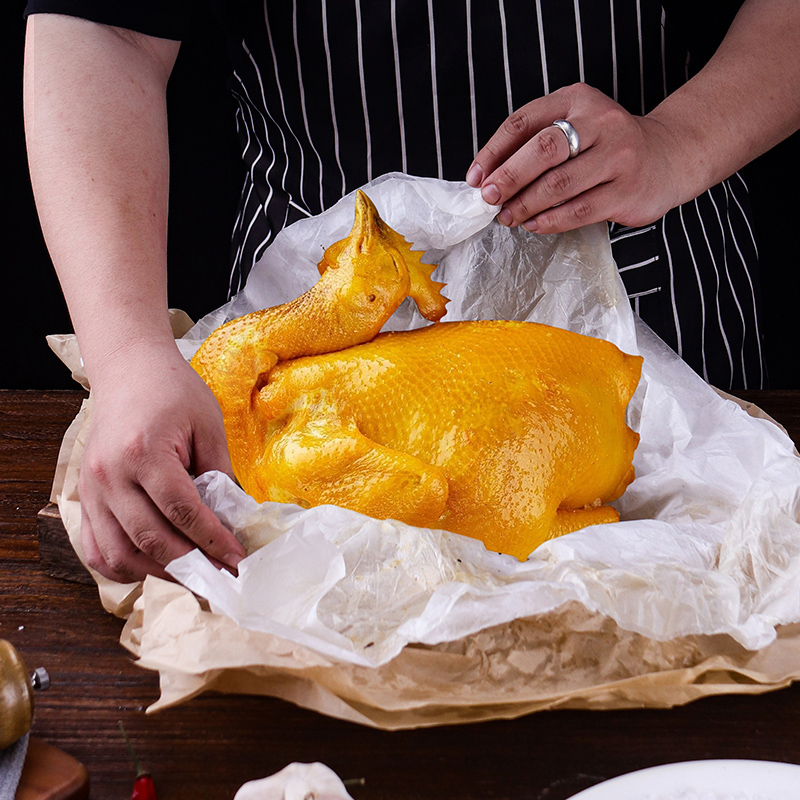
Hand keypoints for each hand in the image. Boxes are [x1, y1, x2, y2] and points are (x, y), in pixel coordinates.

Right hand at [79, 341, 245, 582]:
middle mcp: (111, 476)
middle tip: (222, 577)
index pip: (182, 512)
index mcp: (145, 453)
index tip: (237, 559)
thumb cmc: (173, 391)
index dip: (213, 541)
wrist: (129, 368)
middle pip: (150, 539)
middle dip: (191, 565)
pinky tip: (154, 566)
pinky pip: (96, 548)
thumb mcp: (208, 424)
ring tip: (192, 575)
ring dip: (157, 573)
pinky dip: (123, 566)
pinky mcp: (85, 496)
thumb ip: (219, 472)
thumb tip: (232, 518)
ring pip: (119, 554)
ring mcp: (92, 489)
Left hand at [466, 83, 686, 233]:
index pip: (524, 121)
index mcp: (577, 99)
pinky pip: (578, 210)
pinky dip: (549, 221)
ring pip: (559, 185)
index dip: (494, 152)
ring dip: (525, 205)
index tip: (475, 178)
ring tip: (507, 217)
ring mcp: (618, 156)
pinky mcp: (627, 190)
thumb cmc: (606, 145)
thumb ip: (535, 143)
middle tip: (488, 199)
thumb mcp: (574, 125)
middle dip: (508, 178)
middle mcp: (601, 122)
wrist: (669, 155)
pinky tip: (533, 225)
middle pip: (543, 150)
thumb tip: (487, 178)